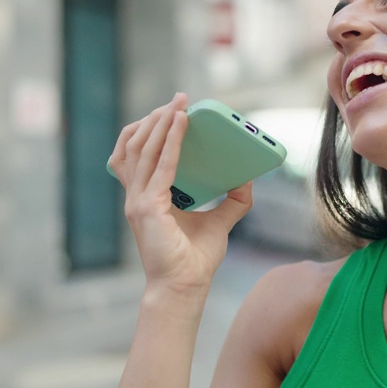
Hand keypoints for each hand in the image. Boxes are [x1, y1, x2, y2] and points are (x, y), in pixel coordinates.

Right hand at [107, 93, 253, 295]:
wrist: (185, 288)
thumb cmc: (196, 260)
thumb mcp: (221, 222)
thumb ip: (234, 200)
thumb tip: (249, 177)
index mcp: (147, 197)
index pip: (140, 154)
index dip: (152, 129)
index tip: (173, 110)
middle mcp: (137, 195)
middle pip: (137, 144)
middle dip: (156, 118)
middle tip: (179, 99)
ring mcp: (138, 201)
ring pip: (142, 149)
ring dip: (160, 122)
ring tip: (178, 104)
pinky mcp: (148, 207)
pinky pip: (160, 166)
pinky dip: (170, 142)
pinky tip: (182, 125)